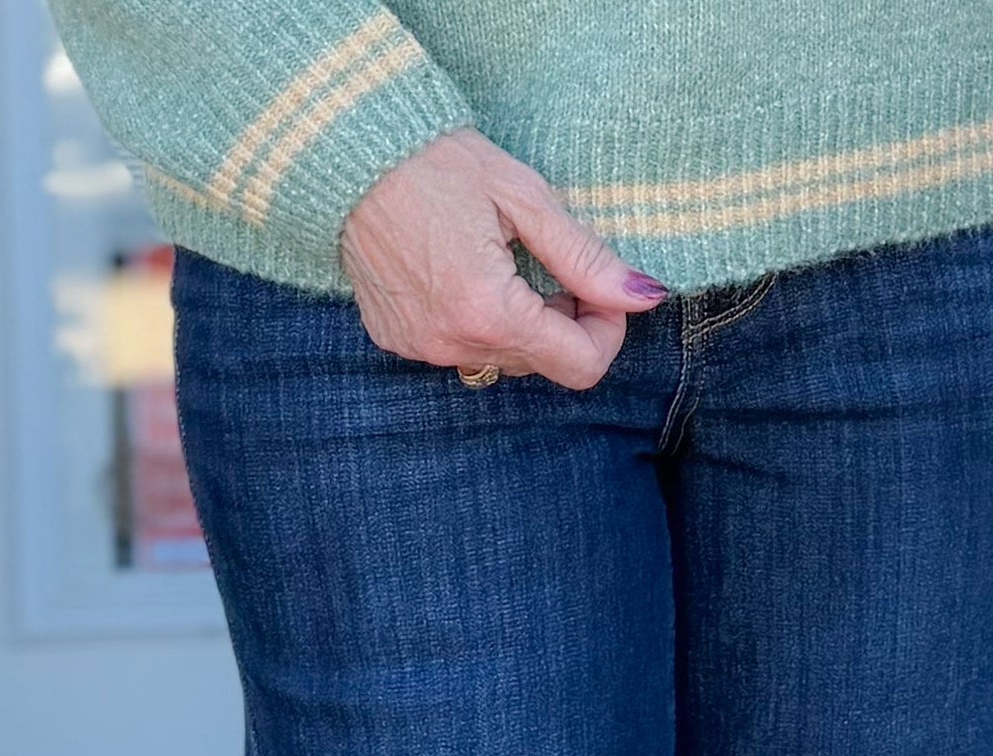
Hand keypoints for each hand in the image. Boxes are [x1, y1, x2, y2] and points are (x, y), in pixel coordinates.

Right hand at [340, 128, 666, 389]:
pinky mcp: (399, 341)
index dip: (605, 330)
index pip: (580, 365)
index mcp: (490, 312)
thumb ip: (585, 257)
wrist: (348, 154)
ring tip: (504, 262)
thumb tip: (643, 296)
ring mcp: (422, 348)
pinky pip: (460, 347)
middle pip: (541, 363)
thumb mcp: (524, 200)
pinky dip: (477, 321)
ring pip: (501, 358)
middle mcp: (453, 344)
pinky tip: (462, 271)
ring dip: (521, 323)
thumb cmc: (437, 163)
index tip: (598, 289)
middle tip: (552, 264)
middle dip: (562, 322)